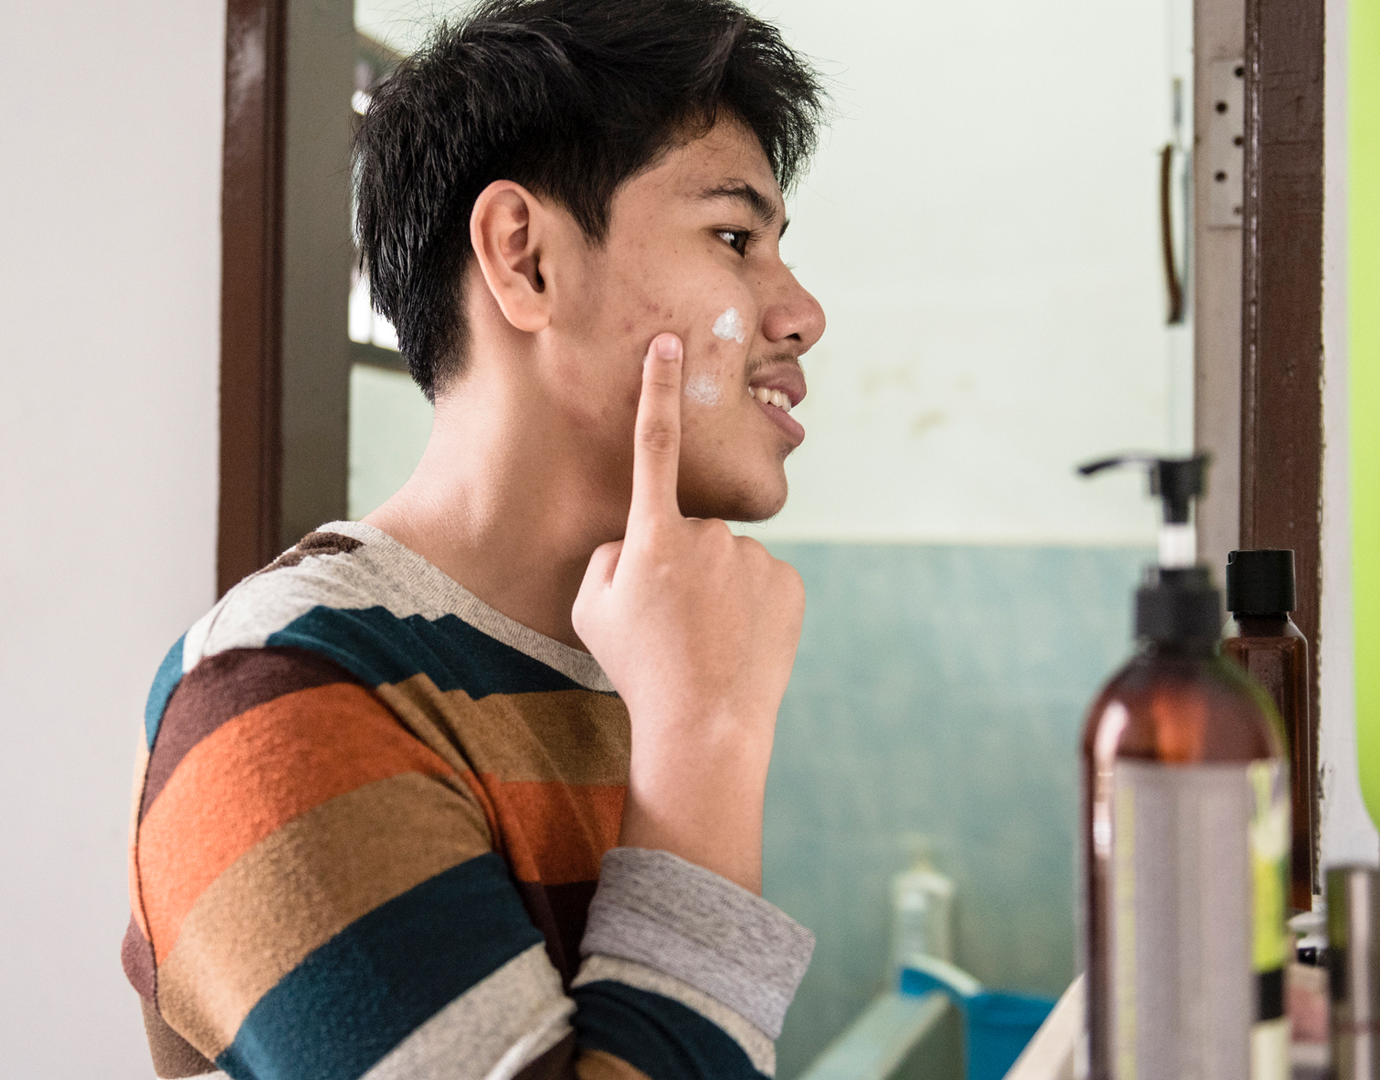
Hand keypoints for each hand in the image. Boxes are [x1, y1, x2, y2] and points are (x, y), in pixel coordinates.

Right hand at [572, 333, 805, 893]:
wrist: (705, 727)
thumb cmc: (637, 669)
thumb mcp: (590, 610)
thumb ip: (609, 557)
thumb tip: (636, 541)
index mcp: (653, 535)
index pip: (653, 445)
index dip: (658, 390)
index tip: (670, 341)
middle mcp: (708, 535)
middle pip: (686, 533)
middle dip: (676, 567)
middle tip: (668, 627)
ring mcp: (754, 558)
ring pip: (726, 561)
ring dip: (714, 592)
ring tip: (703, 644)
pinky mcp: (790, 585)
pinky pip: (760, 584)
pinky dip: (749, 609)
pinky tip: (737, 646)